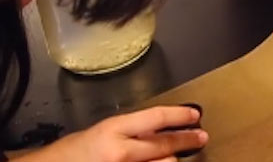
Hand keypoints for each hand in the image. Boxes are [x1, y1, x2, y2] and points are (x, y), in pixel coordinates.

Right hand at [20, 106, 207, 161]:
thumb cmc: (73, 152)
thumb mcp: (104, 130)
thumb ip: (132, 130)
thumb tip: (161, 128)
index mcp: (114, 130)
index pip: (156, 118)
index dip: (180, 115)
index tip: (194, 115)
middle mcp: (120, 151)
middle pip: (165, 145)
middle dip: (186, 140)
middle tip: (200, 137)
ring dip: (172, 160)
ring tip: (177, 155)